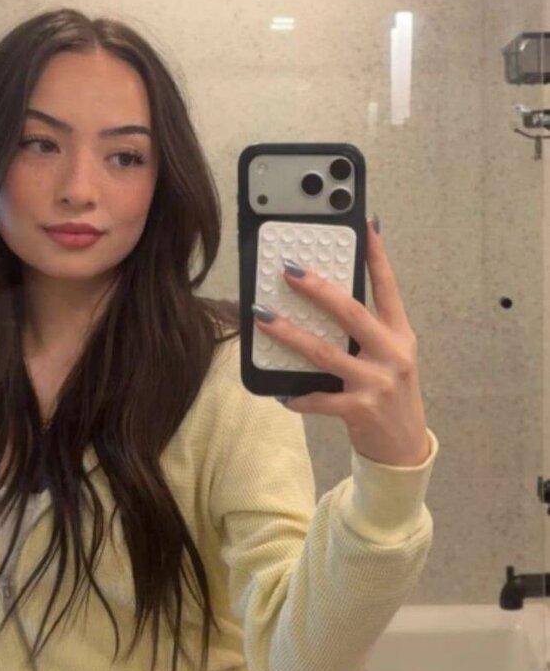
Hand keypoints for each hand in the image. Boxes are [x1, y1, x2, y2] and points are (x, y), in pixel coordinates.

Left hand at [251, 217, 429, 467]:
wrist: (405, 447)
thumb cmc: (390, 394)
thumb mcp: (389, 357)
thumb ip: (367, 332)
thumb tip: (326, 299)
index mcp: (399, 334)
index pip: (388, 287)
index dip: (377, 254)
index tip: (365, 224)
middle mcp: (392, 354)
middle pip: (351, 313)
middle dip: (318, 289)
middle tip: (289, 270)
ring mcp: (377, 382)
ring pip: (327, 352)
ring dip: (291, 334)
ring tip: (265, 319)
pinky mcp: (361, 410)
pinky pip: (320, 399)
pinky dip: (298, 394)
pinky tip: (281, 391)